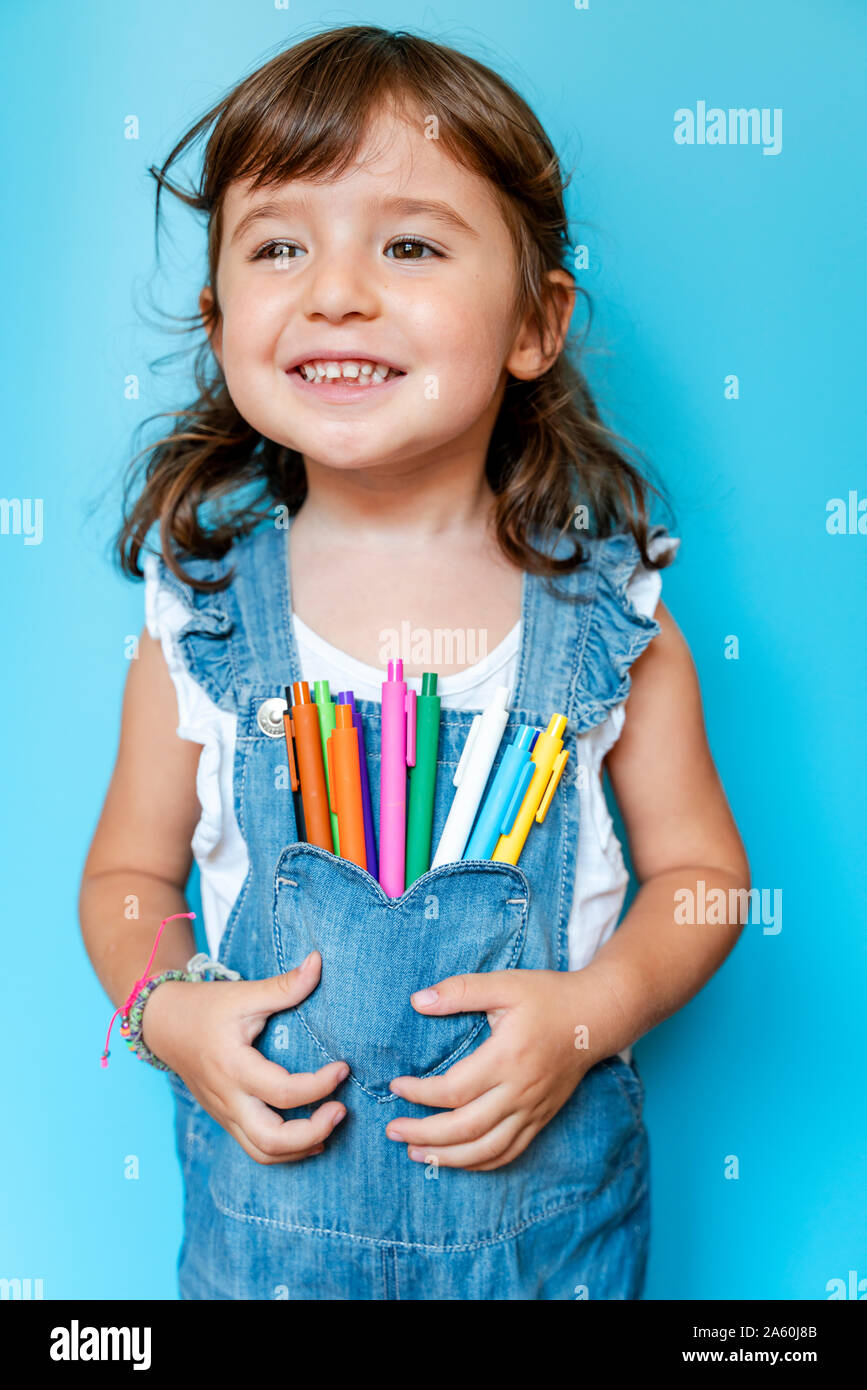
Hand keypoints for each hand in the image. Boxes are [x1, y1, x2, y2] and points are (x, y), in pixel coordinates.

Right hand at [142, 950, 348, 1164]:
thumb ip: (284, 986)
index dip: (319, 1086)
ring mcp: (224, 1114)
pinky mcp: (226, 1119)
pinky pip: (255, 1148)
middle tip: (342, 1110)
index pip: (283, 1092)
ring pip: (262, 1153)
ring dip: (302, 1147)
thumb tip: (319, 961)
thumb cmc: (206, 1007)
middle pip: (271, 1140)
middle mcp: (228, 1098)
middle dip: (313, 1132)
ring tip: (331, 1123)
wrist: (164, 1024)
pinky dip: (286, 1150)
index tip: (343, 1068)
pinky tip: (312, 1136)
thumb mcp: (244, 994)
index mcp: (233, 1067)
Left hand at [385, 968, 594, 1170]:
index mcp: (507, 1057)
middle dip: (424, 1134)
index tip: (396, 1086)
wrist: (596, 1017)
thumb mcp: (504, 983)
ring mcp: (533, 1109)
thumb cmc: (547, 996)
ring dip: (447, 1157)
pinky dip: (480, 1162)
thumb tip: (417, 1000)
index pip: (454, 1090)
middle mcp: (521, 1090)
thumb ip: (460, 991)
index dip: (419, 1094)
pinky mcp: (542, 1118)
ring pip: (487, 1149)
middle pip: (466, 1128)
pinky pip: (509, 1152)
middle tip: (392, 1130)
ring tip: (415, 1152)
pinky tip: (456, 1160)